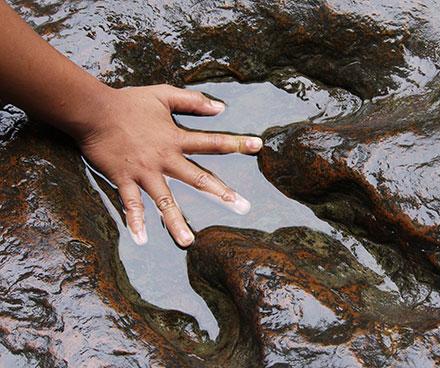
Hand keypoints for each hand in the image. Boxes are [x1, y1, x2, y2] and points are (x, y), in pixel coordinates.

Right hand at [78, 84, 262, 246]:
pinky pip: (130, 204)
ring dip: (176, 222)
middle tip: (243, 208)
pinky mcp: (124, 179)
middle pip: (198, 178)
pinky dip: (135, 221)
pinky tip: (142, 240)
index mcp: (176, 138)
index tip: (259, 146)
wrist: (94, 110)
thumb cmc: (130, 102)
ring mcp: (145, 172)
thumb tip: (220, 108)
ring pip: (165, 201)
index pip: (212, 142)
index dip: (237, 143)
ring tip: (189, 242)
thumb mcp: (164, 94)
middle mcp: (165, 158)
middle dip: (222, 193)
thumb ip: (192, 101)